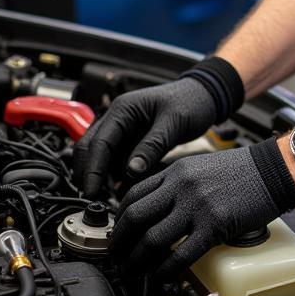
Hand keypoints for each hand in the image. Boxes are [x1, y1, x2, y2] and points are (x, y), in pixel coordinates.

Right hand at [74, 78, 218, 197]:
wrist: (205, 96)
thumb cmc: (191, 100)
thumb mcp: (175, 122)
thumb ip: (153, 145)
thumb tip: (132, 170)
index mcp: (123, 109)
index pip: (98, 142)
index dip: (92, 169)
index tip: (91, 191)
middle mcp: (118, 119)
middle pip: (91, 150)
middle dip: (89, 174)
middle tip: (94, 199)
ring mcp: (124, 131)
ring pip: (103, 159)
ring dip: (104, 177)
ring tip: (113, 198)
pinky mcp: (132, 141)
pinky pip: (118, 161)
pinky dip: (118, 175)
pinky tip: (127, 188)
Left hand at [111, 146, 281, 277]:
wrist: (275, 170)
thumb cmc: (244, 170)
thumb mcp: (202, 166)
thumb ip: (179, 184)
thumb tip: (159, 209)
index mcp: (177, 170)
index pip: (133, 195)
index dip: (120, 220)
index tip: (119, 234)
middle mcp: (182, 186)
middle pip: (135, 217)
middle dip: (120, 243)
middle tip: (117, 258)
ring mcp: (197, 206)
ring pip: (152, 239)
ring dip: (137, 261)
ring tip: (134, 272)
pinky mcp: (214, 225)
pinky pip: (180, 254)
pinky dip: (164, 270)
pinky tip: (161, 277)